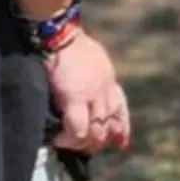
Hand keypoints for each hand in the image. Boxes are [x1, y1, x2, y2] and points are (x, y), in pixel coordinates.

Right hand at [43, 28, 129, 154]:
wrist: (60, 33)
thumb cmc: (67, 42)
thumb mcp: (90, 59)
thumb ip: (94, 77)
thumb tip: (82, 92)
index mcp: (108, 80)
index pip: (120, 109)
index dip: (121, 128)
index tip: (121, 143)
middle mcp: (105, 91)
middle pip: (109, 127)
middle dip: (98, 141)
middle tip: (81, 147)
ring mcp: (92, 96)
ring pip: (96, 133)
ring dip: (82, 143)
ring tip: (68, 144)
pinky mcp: (75, 99)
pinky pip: (78, 130)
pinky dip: (68, 138)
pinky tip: (58, 138)